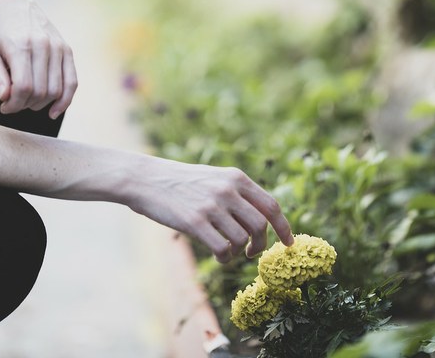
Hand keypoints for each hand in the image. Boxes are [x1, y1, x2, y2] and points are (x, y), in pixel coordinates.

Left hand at [0, 0, 77, 118]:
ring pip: (56, 90)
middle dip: (25, 105)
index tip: (4, 107)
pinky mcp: (67, 50)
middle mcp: (43, 45)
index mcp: (21, 46)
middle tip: (13, 104)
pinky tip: (54, 112)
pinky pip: (72, 81)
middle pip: (40, 91)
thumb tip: (6, 98)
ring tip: (27, 102)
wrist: (15, 7)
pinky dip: (65, 101)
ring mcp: (58, 47)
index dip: (14, 104)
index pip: (23, 86)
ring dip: (41, 104)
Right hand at [125, 156, 293, 262]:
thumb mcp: (214, 177)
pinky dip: (225, 257)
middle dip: (260, 244)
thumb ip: (237, 193)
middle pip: (260, 226)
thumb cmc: (180, 182)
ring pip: (242, 240)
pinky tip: (218, 254)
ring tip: (227, 251)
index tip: (289, 243)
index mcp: (235, 178)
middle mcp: (227, 190)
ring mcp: (211, 206)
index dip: (284, 227)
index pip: (271, 205)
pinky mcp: (195, 222)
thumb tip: (262, 219)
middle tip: (251, 252)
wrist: (146, 179)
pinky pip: (222, 248)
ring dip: (238, 252)